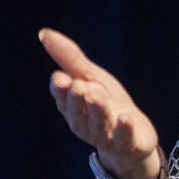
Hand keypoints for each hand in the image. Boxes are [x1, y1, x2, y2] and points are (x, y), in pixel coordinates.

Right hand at [40, 28, 160, 178]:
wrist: (135, 137)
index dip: (61, 91)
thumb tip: (44, 33)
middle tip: (78, 85)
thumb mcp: (92, 78)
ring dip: (98, 109)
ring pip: (99, 124)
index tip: (60, 78)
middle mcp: (85, 124)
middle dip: (77, 99)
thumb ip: (71, 60)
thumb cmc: (108, 104)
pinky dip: (123, 129)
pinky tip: (125, 117)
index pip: (63, 99)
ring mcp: (105, 136)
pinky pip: (123, 138)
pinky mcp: (127, 144)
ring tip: (98, 94)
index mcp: (73, 108)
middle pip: (78, 112)